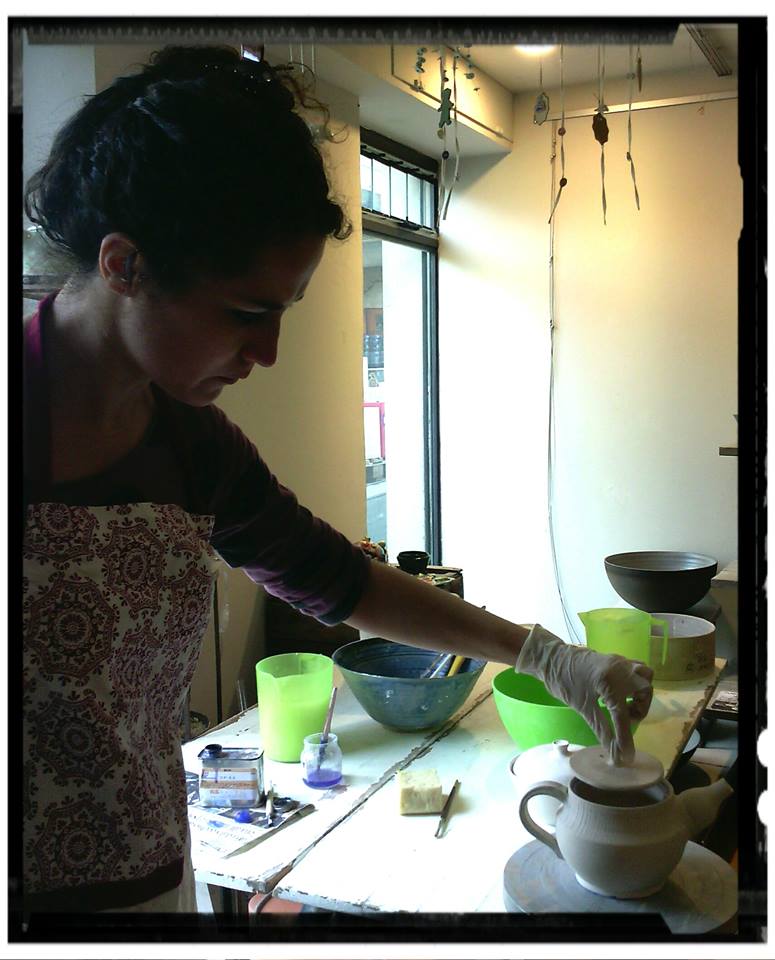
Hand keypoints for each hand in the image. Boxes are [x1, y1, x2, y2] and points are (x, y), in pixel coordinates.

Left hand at [515, 624, 653, 762]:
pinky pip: (635, 669)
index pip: (623, 716)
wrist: (552, 657)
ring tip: (625, 704)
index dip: (625, 739)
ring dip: (640, 694)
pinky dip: (634, 683)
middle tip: (626, 717)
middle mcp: (621, 669)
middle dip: (640, 708)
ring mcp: (619, 661)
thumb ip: (602, 730)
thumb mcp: (582, 708)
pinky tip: (620, 693)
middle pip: (645, 690)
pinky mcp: (616, 659)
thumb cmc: (564, 682)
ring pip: (644, 676)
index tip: (625, 757)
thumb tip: (614, 753)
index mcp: (611, 683)